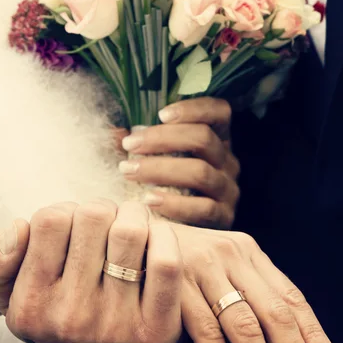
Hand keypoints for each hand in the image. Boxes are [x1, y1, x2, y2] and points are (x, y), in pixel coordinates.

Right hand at [0, 201, 182, 342]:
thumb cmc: (52, 302)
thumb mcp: (5, 285)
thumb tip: (17, 229)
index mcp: (29, 308)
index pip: (51, 219)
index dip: (67, 211)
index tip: (74, 226)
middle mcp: (69, 322)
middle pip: (94, 216)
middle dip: (103, 208)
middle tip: (106, 222)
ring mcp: (114, 330)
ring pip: (129, 232)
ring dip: (133, 216)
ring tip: (129, 227)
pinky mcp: (155, 333)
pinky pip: (165, 262)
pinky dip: (163, 236)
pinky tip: (155, 239)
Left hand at [119, 97, 239, 228]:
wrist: (173, 233)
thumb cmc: (159, 185)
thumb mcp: (151, 158)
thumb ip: (137, 143)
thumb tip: (115, 132)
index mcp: (215, 138)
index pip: (218, 111)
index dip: (193, 108)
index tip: (160, 114)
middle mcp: (227, 161)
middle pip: (203, 138)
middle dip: (162, 138)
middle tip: (129, 145)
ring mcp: (228, 190)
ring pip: (201, 172)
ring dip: (160, 169)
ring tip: (128, 171)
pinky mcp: (223, 218)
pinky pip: (203, 208)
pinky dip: (174, 203)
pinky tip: (147, 200)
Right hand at [173, 223, 341, 342]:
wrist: (135, 234)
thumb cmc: (183, 258)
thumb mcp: (221, 262)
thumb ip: (249, 289)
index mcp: (247, 251)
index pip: (291, 297)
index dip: (313, 335)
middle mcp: (230, 255)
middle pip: (274, 314)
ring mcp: (201, 268)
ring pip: (244, 326)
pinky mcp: (174, 285)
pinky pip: (205, 332)